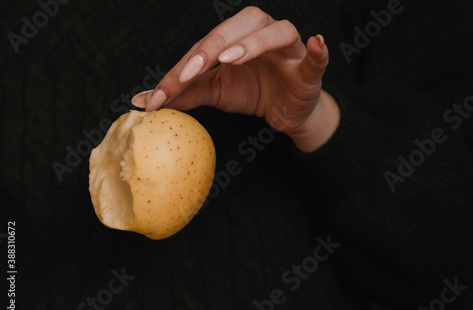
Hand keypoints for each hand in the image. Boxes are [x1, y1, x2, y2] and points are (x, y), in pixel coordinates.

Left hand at [132, 6, 339, 151]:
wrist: (286, 113)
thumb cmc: (253, 93)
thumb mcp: (216, 93)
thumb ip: (186, 92)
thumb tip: (145, 99)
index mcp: (238, 38)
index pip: (208, 44)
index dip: (185, 65)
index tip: (161, 93)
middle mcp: (263, 35)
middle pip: (243, 23)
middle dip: (216, 44)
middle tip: (193, 69)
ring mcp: (289, 50)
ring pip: (277, 32)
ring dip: (254, 43)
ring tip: (232, 59)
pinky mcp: (309, 70)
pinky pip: (316, 57)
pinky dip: (317, 51)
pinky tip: (315, 43)